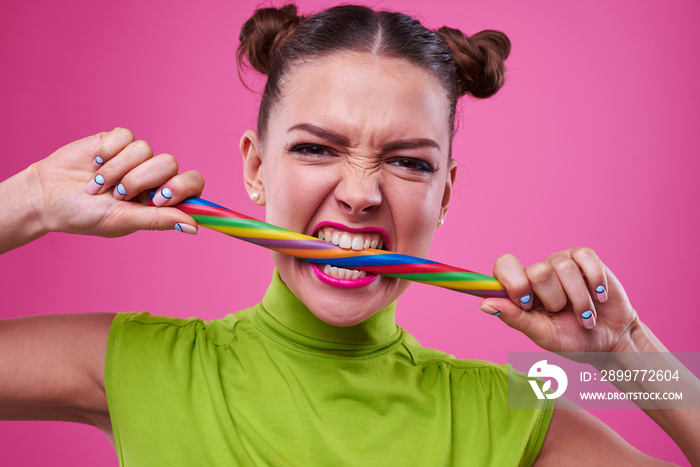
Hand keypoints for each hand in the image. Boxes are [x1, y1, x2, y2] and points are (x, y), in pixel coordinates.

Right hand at [29, 127, 203, 236]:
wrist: (47, 196)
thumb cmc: (85, 215)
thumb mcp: (122, 220)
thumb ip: (158, 220)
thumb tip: (194, 227)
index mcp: (160, 198)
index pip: (193, 184)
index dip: (183, 187)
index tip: (161, 197)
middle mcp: (152, 176)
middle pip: (170, 163)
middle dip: (142, 180)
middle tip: (119, 194)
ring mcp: (135, 157)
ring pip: (145, 150)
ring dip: (118, 170)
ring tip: (98, 185)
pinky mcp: (116, 141)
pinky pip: (125, 136)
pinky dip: (107, 152)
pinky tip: (94, 164)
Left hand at [479, 248, 642, 352]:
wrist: (610, 340)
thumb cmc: (572, 339)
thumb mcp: (542, 334)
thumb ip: (514, 318)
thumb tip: (484, 304)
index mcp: (521, 289)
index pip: (504, 266)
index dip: (514, 283)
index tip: (527, 304)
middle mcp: (538, 272)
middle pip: (537, 271)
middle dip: (554, 300)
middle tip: (562, 313)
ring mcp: (561, 262)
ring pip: (563, 267)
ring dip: (579, 300)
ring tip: (585, 315)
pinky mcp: (585, 258)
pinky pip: (585, 257)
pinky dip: (595, 282)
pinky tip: (599, 296)